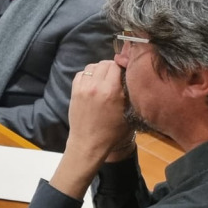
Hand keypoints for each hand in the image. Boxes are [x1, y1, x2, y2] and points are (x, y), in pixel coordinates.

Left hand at [50, 60, 134, 199]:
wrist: (89, 143)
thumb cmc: (113, 132)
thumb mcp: (130, 113)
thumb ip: (131, 93)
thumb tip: (133, 77)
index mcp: (112, 91)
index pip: (118, 65)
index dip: (124, 66)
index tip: (127, 71)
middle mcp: (96, 86)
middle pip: (105, 63)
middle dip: (113, 67)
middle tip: (117, 75)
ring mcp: (83, 87)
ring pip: (92, 66)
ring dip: (100, 69)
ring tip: (105, 78)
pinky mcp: (74, 91)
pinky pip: (81, 73)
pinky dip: (88, 74)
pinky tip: (93, 82)